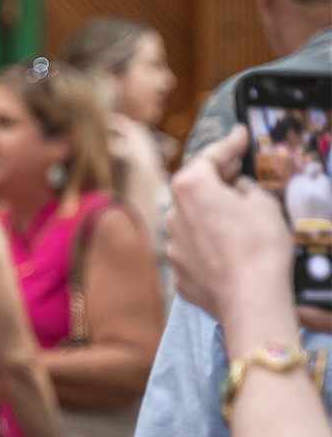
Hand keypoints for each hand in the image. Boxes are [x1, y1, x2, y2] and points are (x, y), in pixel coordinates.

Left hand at [167, 126, 293, 324]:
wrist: (250, 300)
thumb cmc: (259, 247)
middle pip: (194, 189)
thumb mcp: (263, 203)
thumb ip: (245, 188)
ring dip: (211, 216)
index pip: (210, 157)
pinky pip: (195, 250)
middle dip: (217, 181)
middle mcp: (172, 215)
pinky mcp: (179, 273)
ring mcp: (172, 246)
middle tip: (240, 174)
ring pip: (192, 221)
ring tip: (239, 219)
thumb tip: (237, 190)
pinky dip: (209, 245)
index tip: (239, 135)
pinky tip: (230, 251)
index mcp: (190, 187)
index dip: (229, 144)